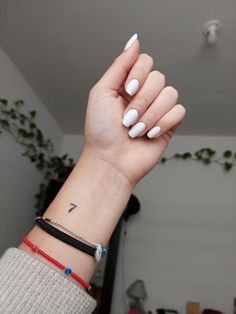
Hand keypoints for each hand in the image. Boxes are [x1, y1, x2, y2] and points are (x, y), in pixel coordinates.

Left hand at [83, 34, 185, 185]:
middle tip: (127, 119)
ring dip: (150, 114)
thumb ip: (119, 66)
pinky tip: (150, 134)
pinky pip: (179, 111)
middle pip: (159, 78)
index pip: (146, 61)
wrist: (111, 161)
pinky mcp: (169, 124)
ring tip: (136, 130)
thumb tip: (135, 41)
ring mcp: (158, 109)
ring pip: (170, 94)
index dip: (139, 74)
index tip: (127, 91)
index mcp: (128, 85)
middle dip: (141, 100)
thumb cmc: (101, 131)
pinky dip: (163, 123)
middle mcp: (144, 94)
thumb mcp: (101, 93)